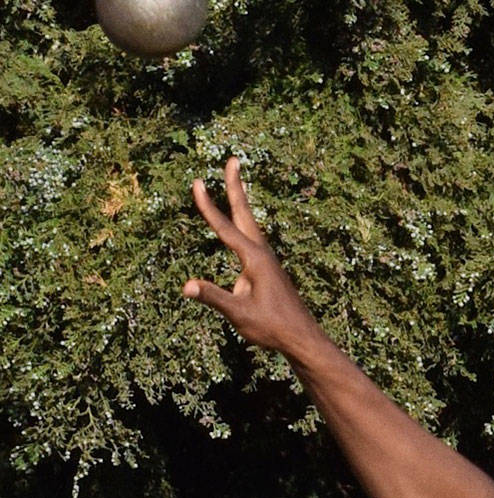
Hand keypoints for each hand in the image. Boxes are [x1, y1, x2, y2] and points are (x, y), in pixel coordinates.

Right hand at [183, 158, 321, 361]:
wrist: (302, 338)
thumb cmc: (273, 327)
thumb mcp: (240, 314)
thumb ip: (213, 298)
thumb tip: (186, 287)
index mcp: (254, 259)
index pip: (225, 227)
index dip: (208, 206)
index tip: (196, 182)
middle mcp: (262, 253)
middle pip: (244, 213)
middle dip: (235, 187)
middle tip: (233, 160)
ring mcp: (267, 261)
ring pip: (250, 225)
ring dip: (240, 202)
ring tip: (235, 183)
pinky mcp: (268, 271)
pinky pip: (252, 241)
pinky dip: (243, 226)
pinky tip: (241, 232)